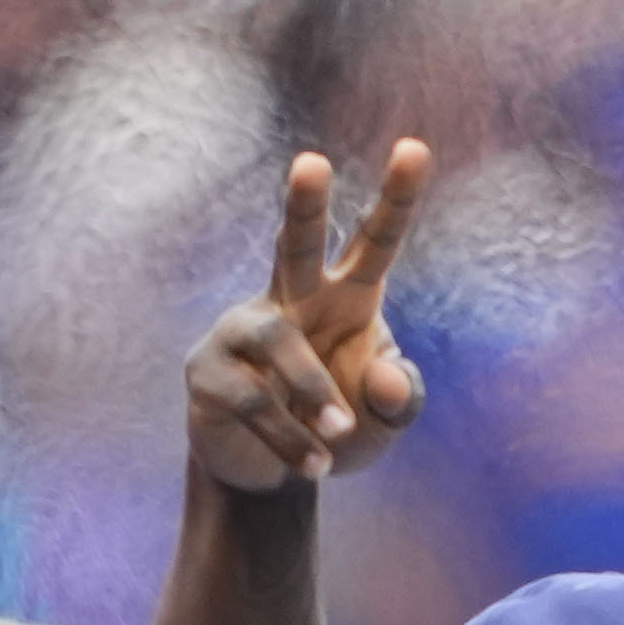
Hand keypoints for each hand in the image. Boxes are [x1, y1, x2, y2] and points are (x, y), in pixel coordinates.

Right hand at [186, 140, 429, 493]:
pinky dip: (290, 437)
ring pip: (278, 340)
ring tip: (340, 432)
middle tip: (311, 162)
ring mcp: (242, 330)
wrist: (271, 476)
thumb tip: (385, 377)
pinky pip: (253, 399)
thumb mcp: (384, 423)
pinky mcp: (207, 371)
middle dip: (303, 204)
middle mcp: (292, 299)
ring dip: (313, 390)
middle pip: (294, 244)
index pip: (374, 242)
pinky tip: (315, 466)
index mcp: (346, 297)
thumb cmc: (335, 429)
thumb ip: (401, 400)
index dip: (396, 198)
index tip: (416, 148)